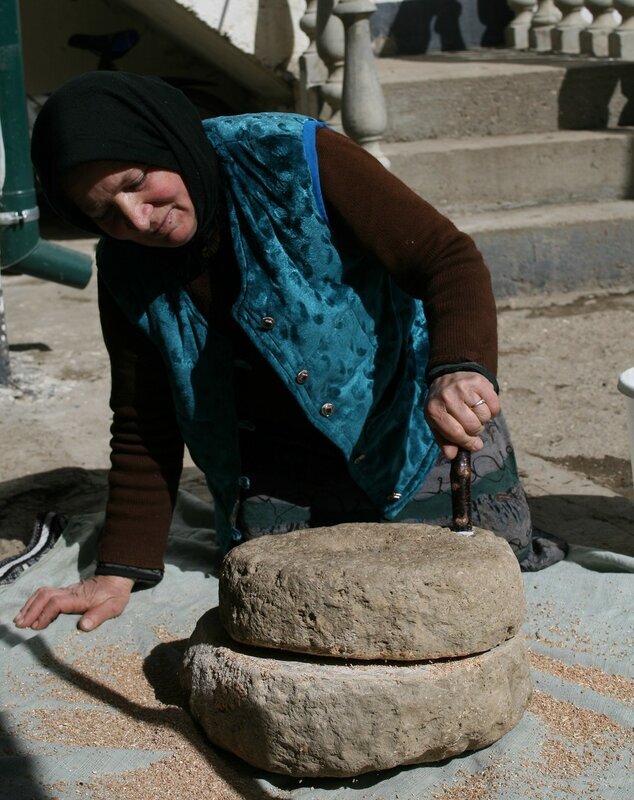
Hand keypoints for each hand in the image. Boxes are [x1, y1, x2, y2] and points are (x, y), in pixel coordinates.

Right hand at [13, 575, 133, 632]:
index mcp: (79, 597)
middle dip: (30, 610)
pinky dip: (34, 602)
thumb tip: (83, 627)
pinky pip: (45, 594)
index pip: (56, 603)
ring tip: (19, 620)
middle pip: (44, 596)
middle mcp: (69, 592)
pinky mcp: (65, 592)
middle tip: (20, 625)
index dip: (45, 614)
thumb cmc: (115, 595)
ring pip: (42, 593)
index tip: (36, 627)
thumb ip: (98, 616)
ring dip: (30, 605)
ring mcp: (66, 590)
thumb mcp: (113, 607)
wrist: (117, 578)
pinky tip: (29, 612)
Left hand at [425, 371, 499, 459]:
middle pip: (472, 426)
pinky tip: (484, 406)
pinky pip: (494, 405)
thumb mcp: (437, 423)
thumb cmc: (443, 406)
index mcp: (434, 410)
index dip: (467, 443)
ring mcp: (463, 387)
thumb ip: (445, 441)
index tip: (475, 445)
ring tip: (476, 414)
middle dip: (476, 431)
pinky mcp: (478, 381)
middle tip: (473, 426)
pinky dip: (493, 410)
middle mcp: (447, 396)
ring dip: (484, 420)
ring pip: (484, 416)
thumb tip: (452, 456)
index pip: (456, 433)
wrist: (447, 376)